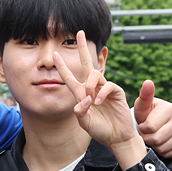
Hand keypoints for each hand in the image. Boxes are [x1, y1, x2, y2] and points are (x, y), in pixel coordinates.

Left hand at [61, 32, 142, 161]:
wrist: (117, 137)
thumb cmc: (100, 130)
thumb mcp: (84, 123)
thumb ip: (80, 112)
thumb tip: (83, 99)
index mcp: (82, 94)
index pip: (70, 77)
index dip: (62, 66)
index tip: (54, 54)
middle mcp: (92, 88)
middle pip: (86, 63)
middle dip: (82, 48)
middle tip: (79, 32)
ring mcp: (104, 88)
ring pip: (94, 75)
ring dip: (90, 85)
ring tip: (91, 100)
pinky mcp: (116, 91)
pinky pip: (107, 85)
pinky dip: (102, 92)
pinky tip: (98, 102)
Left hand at [134, 81, 171, 158]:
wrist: (154, 125)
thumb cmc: (146, 114)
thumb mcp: (142, 105)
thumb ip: (144, 95)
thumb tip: (148, 82)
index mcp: (169, 108)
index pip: (150, 127)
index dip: (142, 130)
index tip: (142, 126)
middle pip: (157, 139)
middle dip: (147, 139)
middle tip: (146, 134)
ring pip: (163, 148)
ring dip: (154, 146)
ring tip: (153, 137)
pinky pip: (170, 153)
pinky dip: (162, 151)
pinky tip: (160, 143)